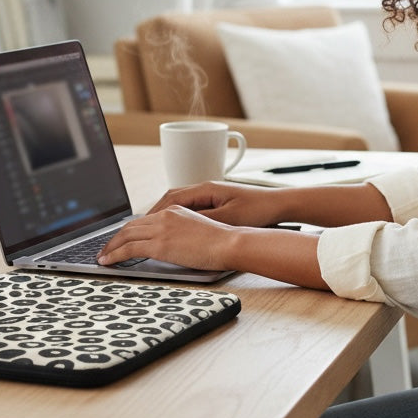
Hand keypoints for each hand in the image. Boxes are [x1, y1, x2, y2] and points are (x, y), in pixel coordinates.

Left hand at [98, 204, 237, 271]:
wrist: (230, 243)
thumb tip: (171, 246)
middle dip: (114, 239)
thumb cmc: (222, 242)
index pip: (143, 220)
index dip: (127, 231)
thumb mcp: (198, 230)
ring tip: (102, 257)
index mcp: (174, 211)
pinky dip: (114, 255)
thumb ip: (181, 234)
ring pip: (125, 236)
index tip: (120, 240)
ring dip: (110, 247)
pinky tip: (108, 262)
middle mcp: (165, 216)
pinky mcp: (160, 244)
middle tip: (105, 249)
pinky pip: (129, 249)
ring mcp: (161, 229)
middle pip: (130, 226)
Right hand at [148, 180, 291, 227]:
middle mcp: (205, 188)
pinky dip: (177, 215)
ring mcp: (211, 193)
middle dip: (153, 213)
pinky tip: (174, 227)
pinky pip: (190, 206)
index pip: (171, 198)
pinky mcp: (217, 201)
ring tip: (150, 229)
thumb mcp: (227, 217)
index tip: (141, 225)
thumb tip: (178, 221)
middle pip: (171, 197)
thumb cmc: (257, 209)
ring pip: (179, 201)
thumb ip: (202, 218)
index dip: (154, 212)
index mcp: (206, 189)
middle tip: (138, 228)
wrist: (279, 205)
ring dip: (164, 213)